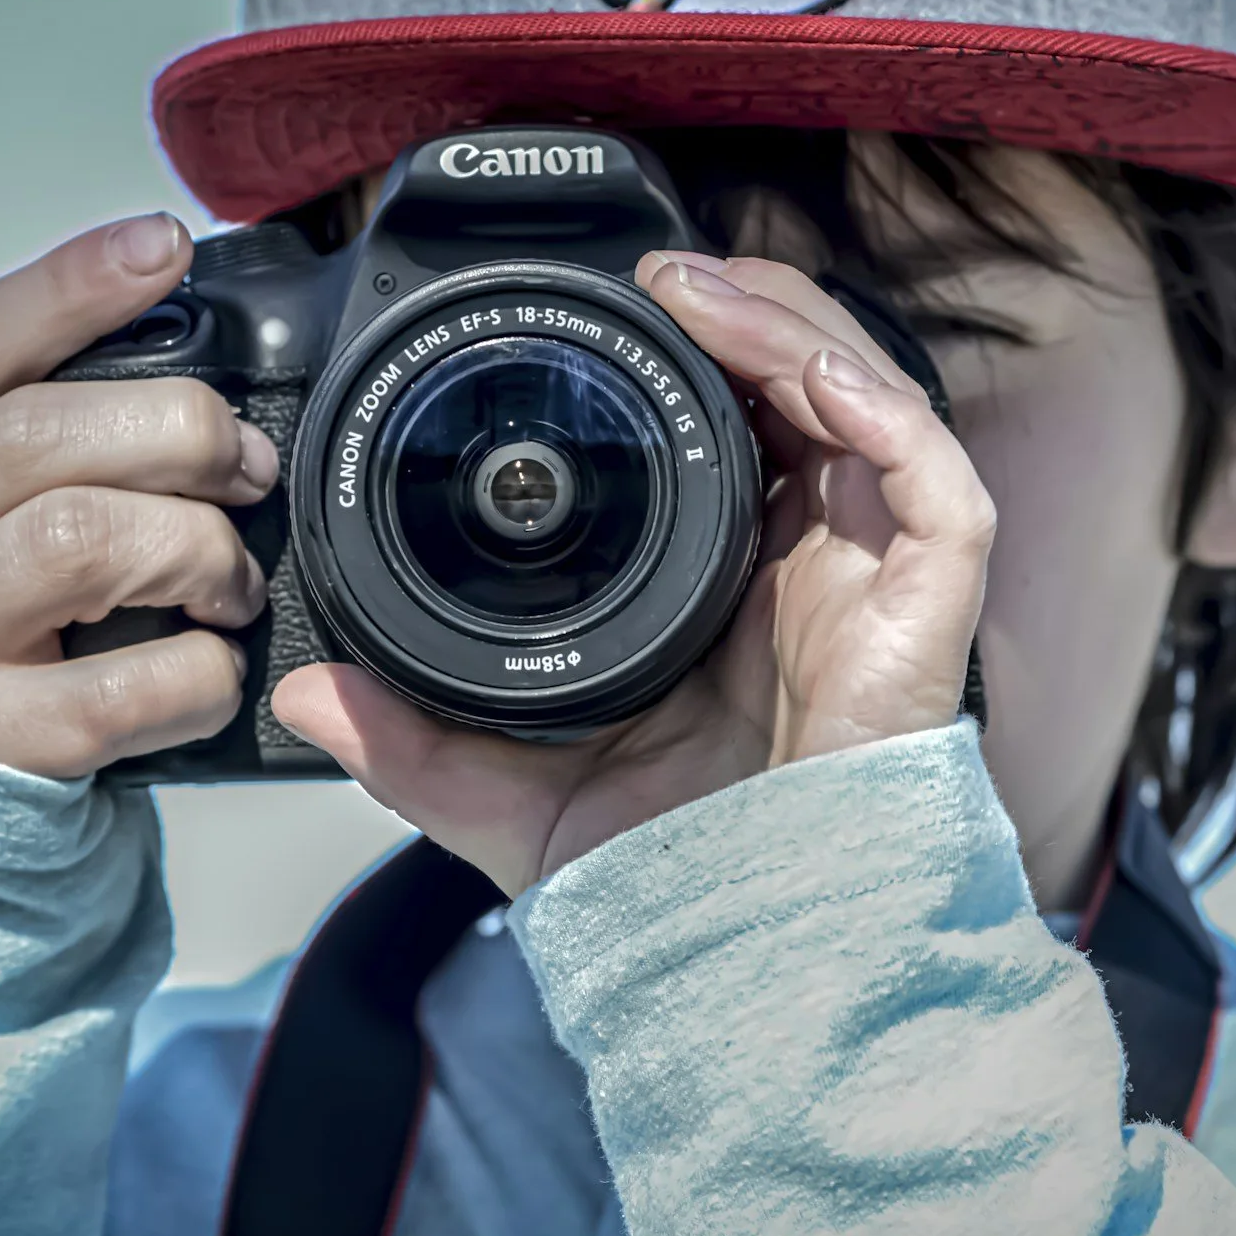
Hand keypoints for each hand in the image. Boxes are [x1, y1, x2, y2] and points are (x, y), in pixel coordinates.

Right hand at [0, 214, 281, 777]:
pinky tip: (212, 668)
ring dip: (195, 550)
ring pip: (78, 540)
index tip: (161, 245)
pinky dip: (198, 674)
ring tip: (231, 584)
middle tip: (246, 470)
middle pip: (39, 435)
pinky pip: (118, 686)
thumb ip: (71, 440)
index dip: (70, 287)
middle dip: (179, 435)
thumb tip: (215, 383)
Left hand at [272, 252, 995, 895]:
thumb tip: (301, 693)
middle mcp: (806, 561)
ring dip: (792, 325)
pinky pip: (935, 480)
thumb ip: (408, 737)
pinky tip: (804, 373)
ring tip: (699, 290)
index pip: (728, 430)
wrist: (749, 958)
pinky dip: (880, 407)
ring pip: (869, 398)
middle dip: (743, 309)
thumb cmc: (664, 877)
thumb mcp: (505, 789)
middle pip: (804, 386)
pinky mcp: (925, 605)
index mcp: (725, 582)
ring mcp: (869, 577)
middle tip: (658, 277)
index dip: (690, 354)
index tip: (611, 312)